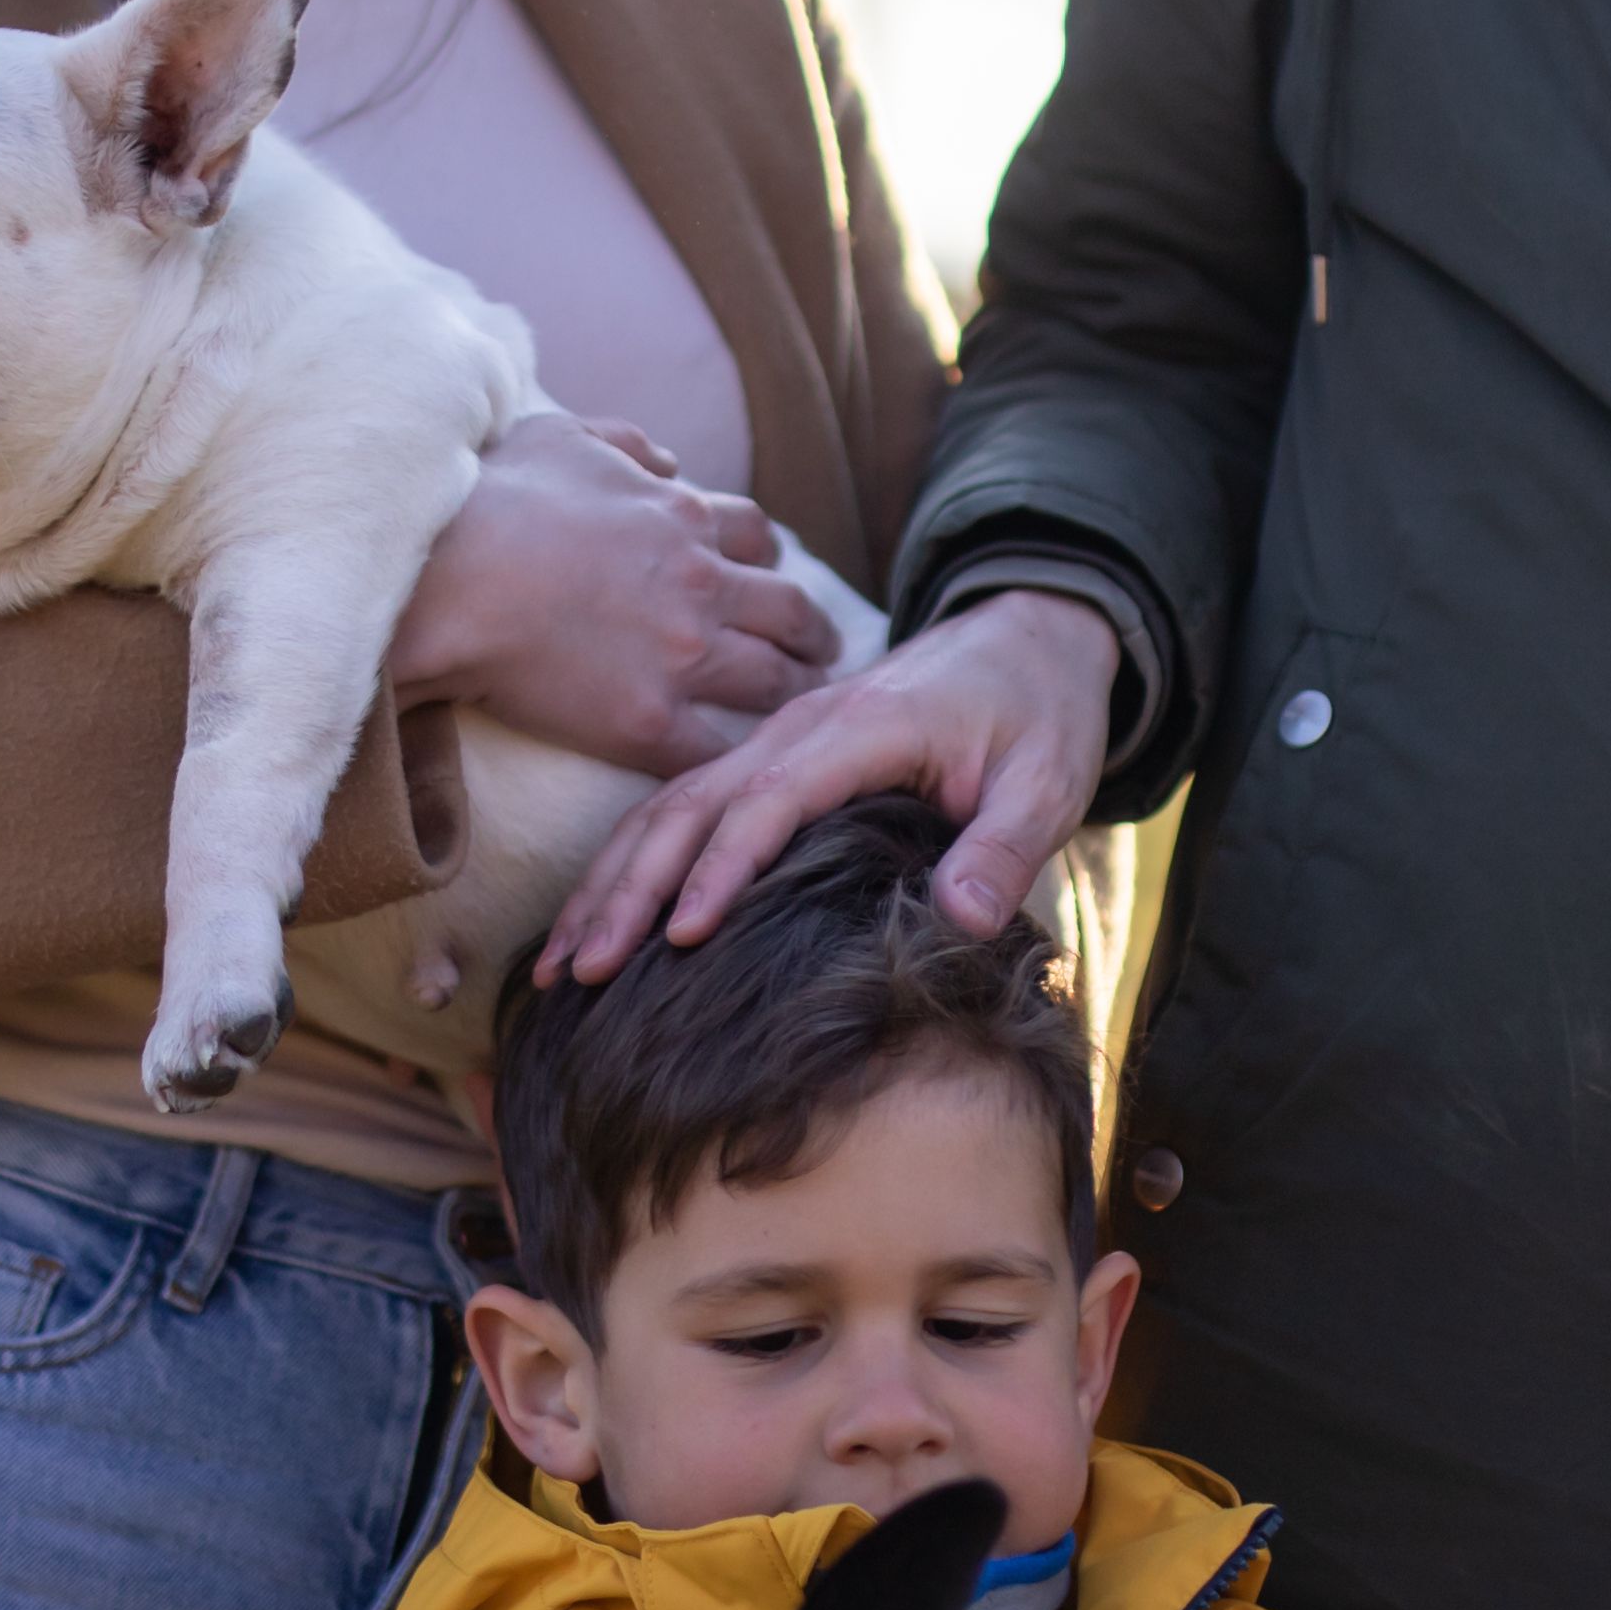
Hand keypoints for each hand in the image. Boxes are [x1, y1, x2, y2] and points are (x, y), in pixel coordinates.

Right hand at [387, 413, 844, 775]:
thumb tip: (667, 461)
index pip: (757, 537)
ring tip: (805, 710)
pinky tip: (740, 772)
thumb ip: (626, 444)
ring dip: (797, 695)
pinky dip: (735, 758)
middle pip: (790, 611)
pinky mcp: (649, 723)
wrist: (444, 580)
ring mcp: (682, 656)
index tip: (771, 578)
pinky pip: (717, 749)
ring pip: (774, 682)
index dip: (770, 560)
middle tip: (824, 650)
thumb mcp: (563, 437)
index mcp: (682, 516)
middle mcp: (700, 585)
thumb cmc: (488, 502)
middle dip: (814, 632)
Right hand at [538, 587, 1118, 979]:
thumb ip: (1005, 848)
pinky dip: (633, 864)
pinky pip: (685, 809)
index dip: (721, 869)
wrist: (1029, 640)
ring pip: (669, 807)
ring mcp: (776, 740)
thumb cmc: (1039, 713)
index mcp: (862, 729)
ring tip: (562, 963)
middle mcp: (799, 729)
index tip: (680, 938)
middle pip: (690, 805)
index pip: (770, 800)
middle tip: (581, 969)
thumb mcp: (1047, 780)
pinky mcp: (772, 761)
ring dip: (611, 881)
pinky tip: (599, 922)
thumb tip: (959, 920)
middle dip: (628, 887)